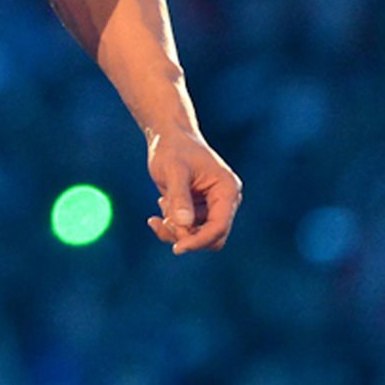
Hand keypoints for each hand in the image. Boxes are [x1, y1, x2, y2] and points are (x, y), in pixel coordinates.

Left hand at [145, 128, 241, 253]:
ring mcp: (211, 206)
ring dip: (176, 230)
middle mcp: (224, 201)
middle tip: (162, 222)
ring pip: (197, 235)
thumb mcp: (174, 170)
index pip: (219, 226)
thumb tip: (183, 224)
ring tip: (160, 209)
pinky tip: (157, 213)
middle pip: (212, 237)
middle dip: (186, 236)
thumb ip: (179, 197)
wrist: (167, 137)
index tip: (177, 248)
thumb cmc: (173, 148)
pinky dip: (171, 226)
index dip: (199, 240)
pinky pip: (187, 230)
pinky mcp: (198, 209)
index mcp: (227, 190)